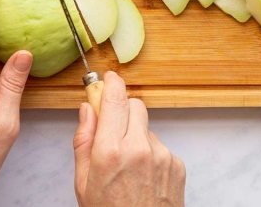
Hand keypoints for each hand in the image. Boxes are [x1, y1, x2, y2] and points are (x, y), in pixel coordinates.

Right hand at [73, 72, 185, 206]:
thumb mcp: (83, 182)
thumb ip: (83, 140)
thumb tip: (86, 110)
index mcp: (110, 152)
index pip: (115, 99)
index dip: (111, 83)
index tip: (107, 78)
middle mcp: (139, 148)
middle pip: (135, 105)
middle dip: (123, 109)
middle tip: (112, 126)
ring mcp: (162, 155)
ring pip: (147, 127)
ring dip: (136, 135)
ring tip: (127, 166)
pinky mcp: (177, 164)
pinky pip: (160, 146)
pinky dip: (151, 154)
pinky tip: (143, 176)